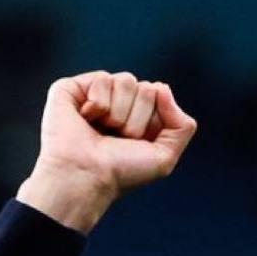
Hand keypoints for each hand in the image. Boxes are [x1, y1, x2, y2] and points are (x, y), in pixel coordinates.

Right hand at [17, 71, 197, 231]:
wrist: (88, 177)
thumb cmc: (122, 172)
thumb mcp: (165, 158)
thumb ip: (182, 126)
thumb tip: (162, 87)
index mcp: (138, 117)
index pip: (159, 95)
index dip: (152, 121)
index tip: (136, 143)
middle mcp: (118, 104)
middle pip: (146, 88)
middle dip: (137, 118)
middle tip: (118, 139)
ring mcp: (96, 94)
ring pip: (126, 80)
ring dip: (119, 113)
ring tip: (103, 131)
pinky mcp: (73, 88)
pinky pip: (103, 78)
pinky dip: (99, 104)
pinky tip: (86, 119)